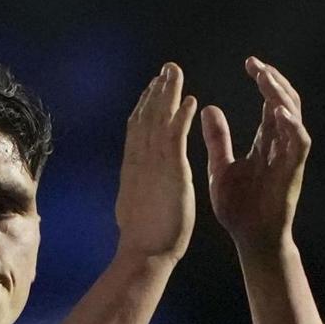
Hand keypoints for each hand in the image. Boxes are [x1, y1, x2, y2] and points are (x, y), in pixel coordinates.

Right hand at [116, 62, 198, 260]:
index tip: (151, 88)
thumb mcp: (135, 205)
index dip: (144, 106)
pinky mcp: (170, 171)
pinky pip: (176, 137)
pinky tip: (191, 100)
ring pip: (158, 120)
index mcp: (133, 168)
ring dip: (168, 94)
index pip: (137, 130)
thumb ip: (136, 189)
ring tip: (176, 72)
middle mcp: (140, 160)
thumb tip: (134, 187)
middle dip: (155, 91)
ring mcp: (153, 164)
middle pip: (145, 117)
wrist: (144, 253)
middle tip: (166, 70)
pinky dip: (182, 116)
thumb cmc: (143, 239)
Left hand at [202, 57, 309, 256]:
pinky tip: (277, 112)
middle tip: (257, 65)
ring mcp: (289, 158)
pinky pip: (300, 143)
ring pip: (295, 117)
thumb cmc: (239, 208)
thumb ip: (218, 138)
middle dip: (274, 81)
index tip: (250, 63)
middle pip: (286, 103)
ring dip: (282, 96)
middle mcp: (281, 146)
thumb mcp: (221, 166)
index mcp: (266, 143)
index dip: (264, 81)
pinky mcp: (293, 172)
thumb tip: (208, 107)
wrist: (250, 239)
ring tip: (266, 79)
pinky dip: (292, 126)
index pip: (270, 103)